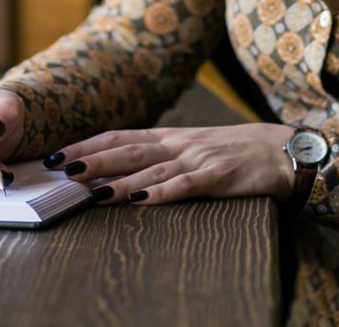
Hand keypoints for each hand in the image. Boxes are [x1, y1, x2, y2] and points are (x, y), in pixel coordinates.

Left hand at [47, 124, 296, 204]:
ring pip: (151, 170)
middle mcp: (179, 144)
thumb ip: (160, 156)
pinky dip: (161, 193)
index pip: (120, 137)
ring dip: (119, 181)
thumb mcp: (192, 148)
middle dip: (92, 160)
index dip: (88, 145)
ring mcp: (198, 159)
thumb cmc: (233, 151)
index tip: (58, 155)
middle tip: (60, 169)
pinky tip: (141, 201)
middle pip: (127, 151)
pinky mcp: (218, 176)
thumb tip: (118, 168)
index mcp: (170, 137)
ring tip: (91, 191)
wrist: (281, 150)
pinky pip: (185, 186)